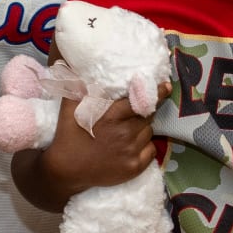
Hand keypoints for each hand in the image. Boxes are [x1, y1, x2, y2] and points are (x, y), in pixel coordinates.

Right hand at [41, 83, 163, 195]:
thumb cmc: (68, 136)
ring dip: (143, 129)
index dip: (156, 92)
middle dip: (143, 112)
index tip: (166, 86)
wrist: (66, 171)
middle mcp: (125, 133)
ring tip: (127, 131)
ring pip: (149, 133)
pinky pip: (151, 151)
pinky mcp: (134, 167)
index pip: (141, 101)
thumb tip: (65, 61)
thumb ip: (74, 85)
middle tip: (133, 114)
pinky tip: (132, 146)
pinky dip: (146, 146)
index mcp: (112, 117)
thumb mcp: (68, 108)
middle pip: (147, 116)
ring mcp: (131, 152)